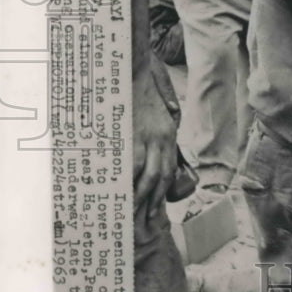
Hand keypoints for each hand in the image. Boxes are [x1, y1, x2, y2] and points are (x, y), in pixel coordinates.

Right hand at [133, 67, 177, 220]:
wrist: (133, 74)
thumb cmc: (141, 93)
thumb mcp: (158, 113)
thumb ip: (158, 131)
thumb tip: (151, 148)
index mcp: (169, 135)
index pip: (168, 169)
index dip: (163, 191)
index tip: (157, 206)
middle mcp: (163, 139)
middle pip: (162, 177)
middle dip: (155, 199)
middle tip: (147, 217)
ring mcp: (149, 139)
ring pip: (149, 175)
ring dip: (143, 197)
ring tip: (134, 212)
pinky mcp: (134, 137)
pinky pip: (133, 165)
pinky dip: (129, 181)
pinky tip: (122, 193)